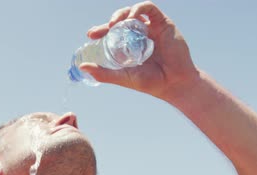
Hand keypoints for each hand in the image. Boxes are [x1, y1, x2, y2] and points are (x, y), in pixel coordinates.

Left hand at [80, 1, 198, 100]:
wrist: (173, 83)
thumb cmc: (149, 82)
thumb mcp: (122, 77)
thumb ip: (103, 73)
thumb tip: (82, 67)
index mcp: (129, 45)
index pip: (112, 32)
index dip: (100, 30)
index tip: (90, 34)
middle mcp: (139, 35)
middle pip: (121, 20)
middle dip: (110, 21)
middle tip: (104, 29)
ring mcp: (151, 28)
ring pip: (134, 11)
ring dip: (122, 13)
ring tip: (115, 23)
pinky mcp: (163, 23)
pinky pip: (150, 9)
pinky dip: (139, 8)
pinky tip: (132, 17)